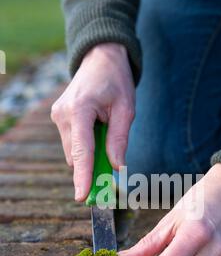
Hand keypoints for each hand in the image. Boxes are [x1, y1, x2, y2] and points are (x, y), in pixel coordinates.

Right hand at [51, 43, 134, 200]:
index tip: (82, 196)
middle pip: (76, 156)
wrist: (100, 58)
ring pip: (73, 152)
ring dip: (89, 155)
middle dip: (92, 168)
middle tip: (112, 170)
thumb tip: (117, 168)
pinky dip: (85, 147)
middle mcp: (63, 114)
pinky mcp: (59, 118)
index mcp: (80, 109)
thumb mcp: (126, 109)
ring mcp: (58, 116)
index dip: (83, 176)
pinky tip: (97, 129)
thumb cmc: (116, 81)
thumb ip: (119, 139)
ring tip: (106, 131)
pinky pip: (72, 143)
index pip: (81, 150)